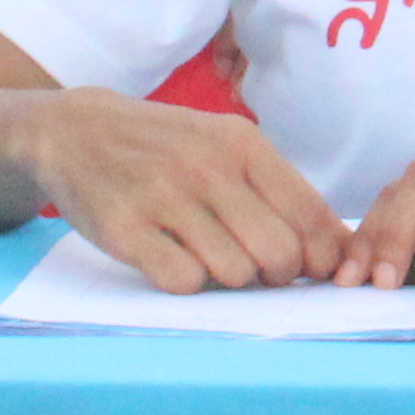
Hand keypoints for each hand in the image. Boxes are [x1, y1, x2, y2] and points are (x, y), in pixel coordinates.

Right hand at [21, 87, 351, 291]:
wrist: (77, 131)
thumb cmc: (167, 147)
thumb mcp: (226, 146)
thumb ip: (278, 190)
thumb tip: (337, 247)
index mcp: (243, 145)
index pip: (309, 214)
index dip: (322, 255)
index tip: (313, 270)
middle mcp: (209, 168)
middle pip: (279, 252)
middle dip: (278, 275)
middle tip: (259, 271)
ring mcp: (165, 197)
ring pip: (235, 272)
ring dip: (230, 281)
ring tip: (211, 260)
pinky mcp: (126, 229)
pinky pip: (183, 281)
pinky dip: (187, 283)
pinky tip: (175, 260)